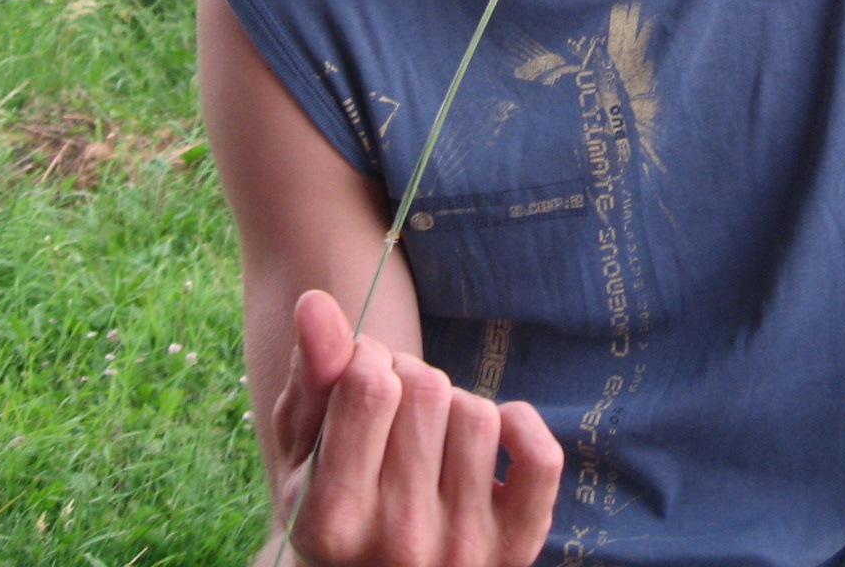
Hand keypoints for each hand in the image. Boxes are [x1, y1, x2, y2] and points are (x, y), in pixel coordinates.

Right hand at [266, 290, 564, 566]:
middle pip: (428, 390)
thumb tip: (316, 302)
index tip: (358, 380)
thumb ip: (312, 376)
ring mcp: (462, 549)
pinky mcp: (515, 548)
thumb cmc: (333, 502)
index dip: (367, 360)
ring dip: (455, 408)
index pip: (371, 385)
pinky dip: (522, 429)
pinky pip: (541, 457)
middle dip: (409, 380)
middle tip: (394, 415)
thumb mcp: (303, 449)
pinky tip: (492, 443)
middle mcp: (399, 542)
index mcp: (332, 520)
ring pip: (479, 413)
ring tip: (429, 441)